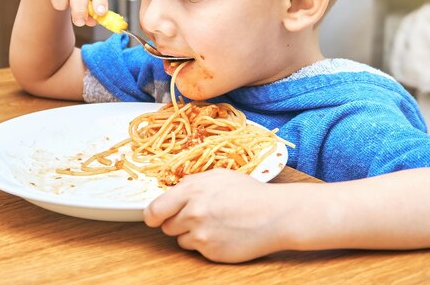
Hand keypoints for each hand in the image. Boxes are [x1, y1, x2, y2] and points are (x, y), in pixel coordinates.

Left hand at [143, 169, 289, 262]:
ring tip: (215, 223)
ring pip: (180, 239)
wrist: (275, 215)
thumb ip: (192, 183)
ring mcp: (201, 234)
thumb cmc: (250, 193)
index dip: (153, 215)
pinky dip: (206, 244)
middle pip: (166, 226)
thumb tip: (173, 191)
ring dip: (192, 234)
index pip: (155, 209)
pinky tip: (223, 233)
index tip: (156, 217)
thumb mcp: (218, 176)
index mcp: (191, 190)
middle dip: (177, 222)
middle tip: (198, 216)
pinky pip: (197, 250)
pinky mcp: (211, 252)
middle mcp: (193, 213)